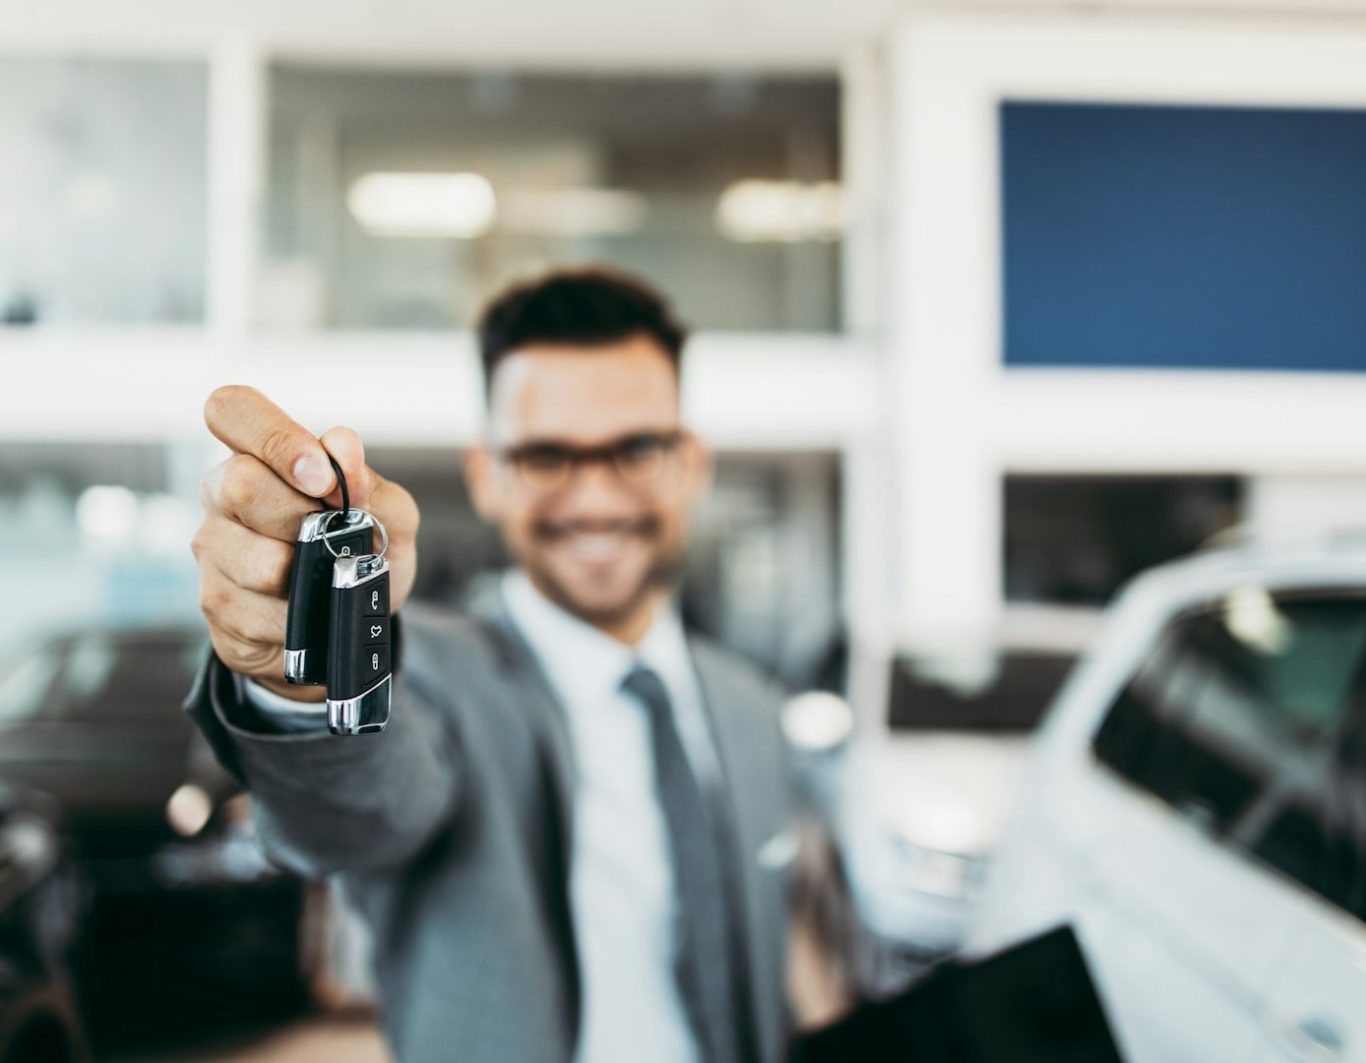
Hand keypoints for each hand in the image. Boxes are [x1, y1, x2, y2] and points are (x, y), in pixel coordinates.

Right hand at [192, 386, 419, 699]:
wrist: (347, 623)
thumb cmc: (360, 553)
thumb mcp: (389, 516)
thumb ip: (371, 482)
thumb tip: (342, 450)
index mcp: (260, 454)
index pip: (232, 409)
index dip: (275, 437)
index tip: (321, 476)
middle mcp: (223, 492)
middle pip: (240, 484)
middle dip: (304, 517)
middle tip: (334, 536)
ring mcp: (213, 549)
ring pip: (256, 560)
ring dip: (308, 574)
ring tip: (323, 576)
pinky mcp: (216, 603)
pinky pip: (259, 613)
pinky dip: (301, 616)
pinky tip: (306, 610)